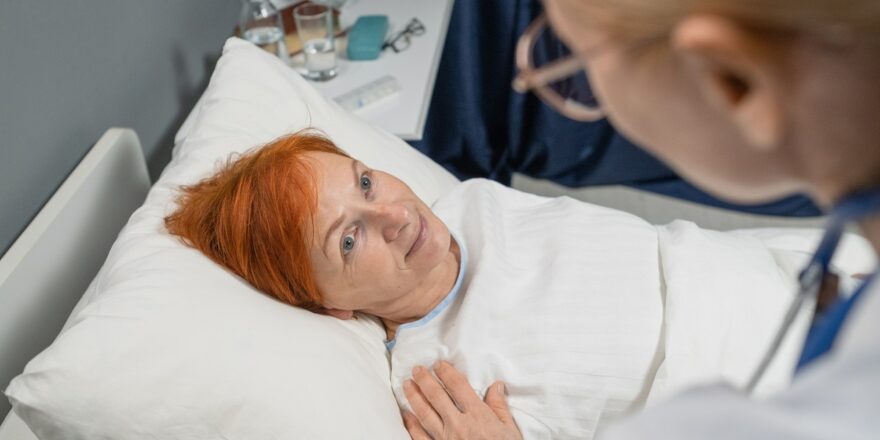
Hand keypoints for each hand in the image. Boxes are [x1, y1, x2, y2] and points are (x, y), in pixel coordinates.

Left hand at [402, 360, 521, 439]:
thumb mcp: (509, 430)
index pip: (458, 386)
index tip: (438, 364)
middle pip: (436, 396)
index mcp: (478, 415)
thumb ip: (499, 407)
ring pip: (424, 414)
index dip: (446, 372)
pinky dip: (411, 425)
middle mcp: (458, 425)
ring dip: (414, 397)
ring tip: (407, 385)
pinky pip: (420, 437)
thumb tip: (496, 386)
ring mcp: (445, 439)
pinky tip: (406, 415)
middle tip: (416, 369)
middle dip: (424, 380)